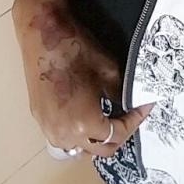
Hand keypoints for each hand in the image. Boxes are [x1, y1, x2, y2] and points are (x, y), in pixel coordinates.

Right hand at [12, 0, 154, 156]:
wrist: (44, 34)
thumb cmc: (77, 50)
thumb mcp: (109, 71)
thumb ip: (120, 95)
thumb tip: (128, 104)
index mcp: (84, 124)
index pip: (117, 135)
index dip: (135, 121)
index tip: (144, 108)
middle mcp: (64, 134)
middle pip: (98, 149)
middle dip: (118, 135)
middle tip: (130, 117)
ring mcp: (48, 128)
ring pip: (78, 148)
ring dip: (95, 139)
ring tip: (108, 118)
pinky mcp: (39, 118)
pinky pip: (62, 137)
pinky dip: (77, 133)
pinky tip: (85, 116)